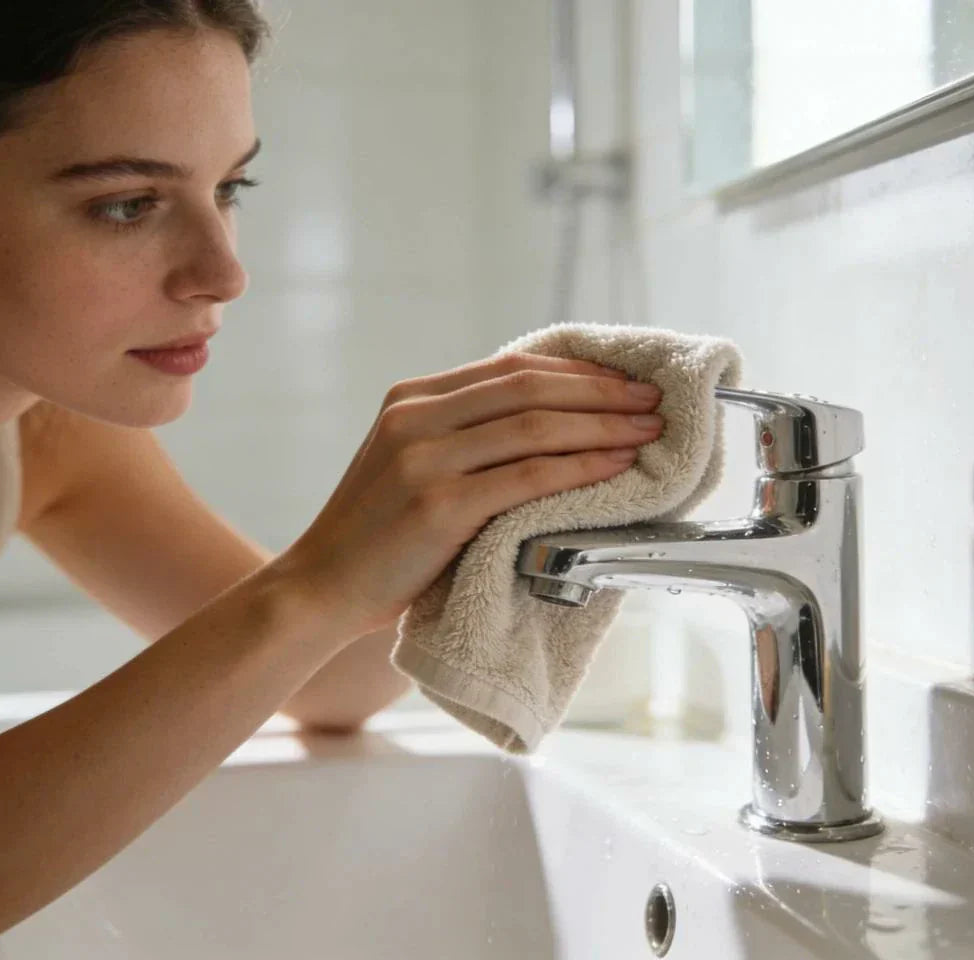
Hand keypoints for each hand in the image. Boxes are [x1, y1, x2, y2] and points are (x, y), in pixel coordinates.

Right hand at [271, 351, 663, 637]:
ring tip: (648, 432)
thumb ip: (462, 436)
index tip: (624, 380)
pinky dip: (581, 467)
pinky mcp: (439, 505)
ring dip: (604, 426)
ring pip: (537, 426)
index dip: (576, 372)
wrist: (320, 588)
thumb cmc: (377, 536)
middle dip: (603, 393)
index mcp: (411, 399)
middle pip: (531, 387)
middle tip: (654, 400)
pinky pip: (529, 476)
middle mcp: (416, 418)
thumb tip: (549, 423)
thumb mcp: (408, 462)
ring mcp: (425, 459)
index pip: (511, 368)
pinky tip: (615, 467)